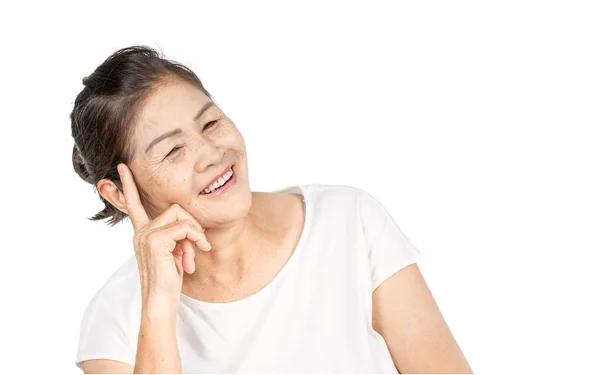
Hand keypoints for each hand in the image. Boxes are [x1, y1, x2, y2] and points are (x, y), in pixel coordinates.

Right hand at [117, 163, 211, 313]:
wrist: (160, 303)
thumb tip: (193, 228)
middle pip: (175, 208)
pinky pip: (184, 228)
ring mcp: (146, 235)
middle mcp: (140, 232)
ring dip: (195, 234)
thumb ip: (178, 237)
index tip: (122, 167)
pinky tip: (193, 257)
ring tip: (195, 255)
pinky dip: (195, 239)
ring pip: (181, 216)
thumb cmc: (169, 282)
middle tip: (199, 246)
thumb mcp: (175, 254)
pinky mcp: (155, 240)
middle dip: (193, 226)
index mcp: (142, 233)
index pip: (134, 205)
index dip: (128, 186)